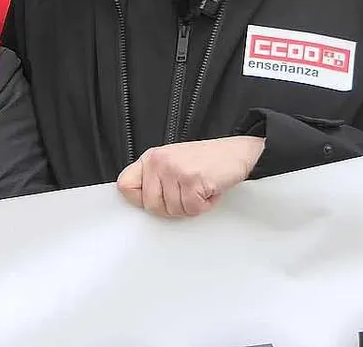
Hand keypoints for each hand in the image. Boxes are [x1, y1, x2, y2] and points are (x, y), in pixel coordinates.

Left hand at [116, 136, 264, 217]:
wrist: (238, 152)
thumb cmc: (207, 160)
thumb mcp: (173, 163)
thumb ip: (155, 179)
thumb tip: (140, 202)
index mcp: (151, 158)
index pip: (125, 185)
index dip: (139, 199)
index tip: (156, 200)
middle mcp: (159, 161)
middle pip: (151, 205)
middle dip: (172, 207)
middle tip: (187, 194)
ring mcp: (174, 170)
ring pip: (172, 210)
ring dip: (191, 206)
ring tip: (200, 188)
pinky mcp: (192, 180)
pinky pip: (191, 209)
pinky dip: (204, 205)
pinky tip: (209, 190)